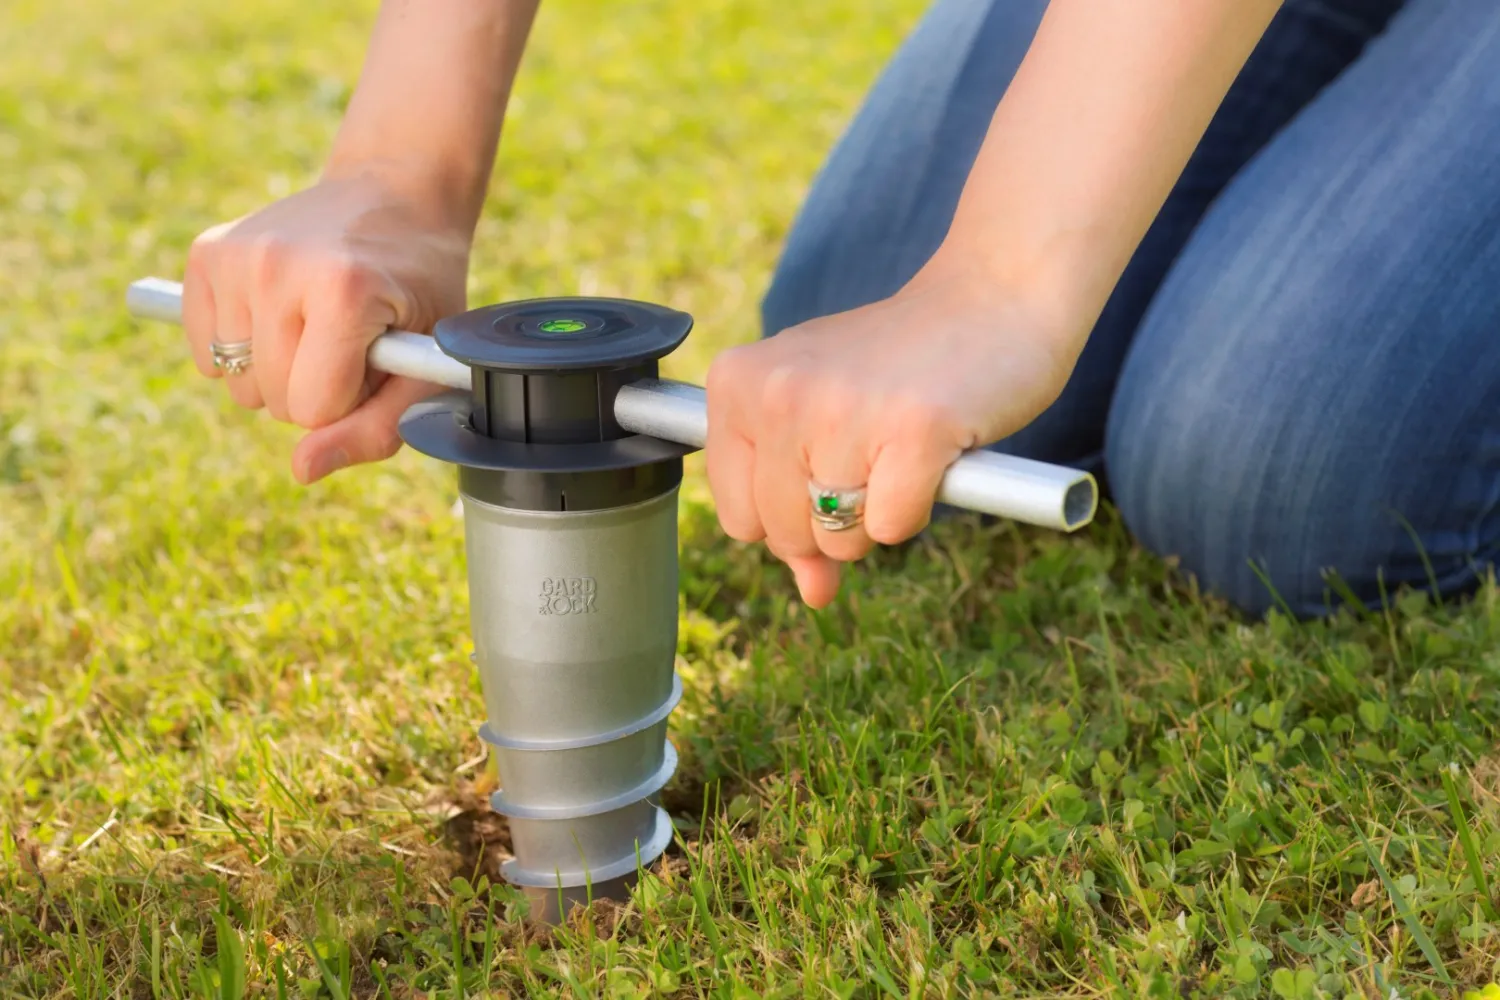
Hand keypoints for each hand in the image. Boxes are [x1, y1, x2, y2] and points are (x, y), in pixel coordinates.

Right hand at [181, 168, 471, 483]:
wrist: (395, 193)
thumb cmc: (419, 287)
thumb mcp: (425, 363)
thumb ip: (377, 429)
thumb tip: (302, 469)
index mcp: (342, 291)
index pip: (312, 408)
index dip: (349, 400)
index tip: (373, 359)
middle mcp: (278, 266)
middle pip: (272, 399)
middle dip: (315, 388)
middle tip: (351, 336)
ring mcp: (237, 256)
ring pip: (236, 382)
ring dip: (278, 370)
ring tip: (318, 321)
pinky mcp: (206, 253)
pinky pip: (205, 352)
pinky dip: (240, 351)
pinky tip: (279, 314)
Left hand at [704, 264, 1073, 607]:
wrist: (993, 296)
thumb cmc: (900, 364)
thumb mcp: (822, 419)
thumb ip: (797, 504)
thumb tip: (813, 595)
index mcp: (739, 382)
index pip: (738, 516)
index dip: (789, 516)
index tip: (827, 468)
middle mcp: (780, 391)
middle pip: (785, 535)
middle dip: (835, 521)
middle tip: (874, 452)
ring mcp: (844, 408)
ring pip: (838, 538)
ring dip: (880, 514)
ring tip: (902, 445)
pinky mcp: (915, 427)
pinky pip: (892, 527)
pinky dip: (920, 508)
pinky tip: (934, 452)